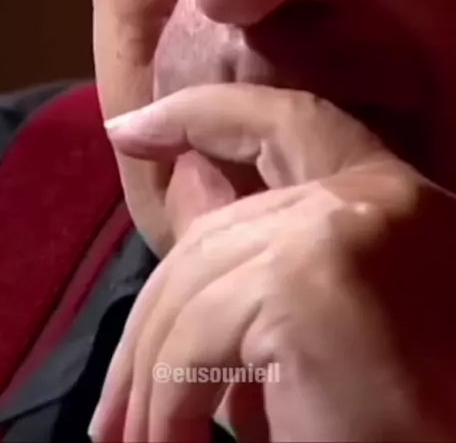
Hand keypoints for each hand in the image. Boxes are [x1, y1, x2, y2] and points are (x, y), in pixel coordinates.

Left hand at [91, 85, 455, 441]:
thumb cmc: (408, 410)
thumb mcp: (331, 321)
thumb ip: (267, 266)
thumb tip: (187, 211)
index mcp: (387, 194)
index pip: (285, 121)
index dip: (201, 112)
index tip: (130, 127)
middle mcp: (370, 194)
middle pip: (219, 229)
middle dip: (153, 315)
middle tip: (114, 406)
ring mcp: (338, 228)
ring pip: (195, 282)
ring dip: (152, 375)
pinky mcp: (308, 282)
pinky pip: (196, 338)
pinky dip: (168, 405)